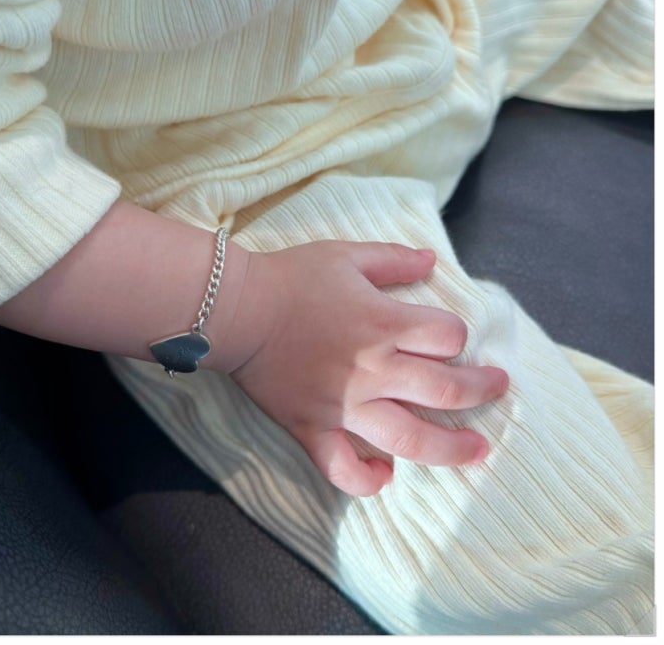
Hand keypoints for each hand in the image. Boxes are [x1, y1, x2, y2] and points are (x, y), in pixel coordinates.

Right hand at [223, 240, 508, 496]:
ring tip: (478, 451)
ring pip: (409, 438)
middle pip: (446, 388)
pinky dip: (366, 479)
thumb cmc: (291, 277)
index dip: (457, 334)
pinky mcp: (312, 428)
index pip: (447, 336)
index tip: (449, 335)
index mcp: (384, 324)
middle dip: (482, 389)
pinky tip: (385, 475)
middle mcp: (372, 369)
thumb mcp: (346, 255)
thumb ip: (393, 259)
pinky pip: (342, 468)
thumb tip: (432, 260)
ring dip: (451, 448)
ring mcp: (343, 406)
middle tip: (498, 389)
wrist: (237, 309)